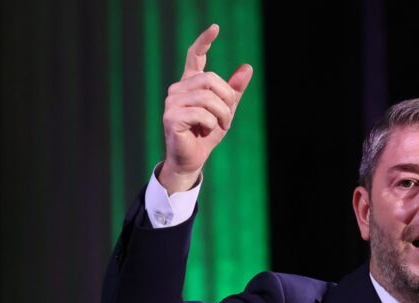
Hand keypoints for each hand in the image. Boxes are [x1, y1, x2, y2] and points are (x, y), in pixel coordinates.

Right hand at [159, 24, 253, 191]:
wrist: (192, 159)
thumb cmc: (206, 135)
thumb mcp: (226, 111)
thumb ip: (235, 91)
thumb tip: (247, 67)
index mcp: (190, 84)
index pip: (195, 56)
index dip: (204, 42)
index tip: (215, 28)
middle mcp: (178, 89)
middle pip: (211, 79)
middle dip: (227, 100)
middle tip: (228, 118)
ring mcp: (172, 102)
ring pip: (207, 97)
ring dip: (221, 114)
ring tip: (220, 126)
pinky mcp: (171, 117)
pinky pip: (201, 114)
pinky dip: (210, 124)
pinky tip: (205, 131)